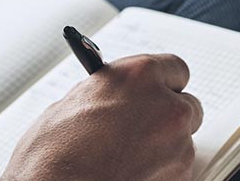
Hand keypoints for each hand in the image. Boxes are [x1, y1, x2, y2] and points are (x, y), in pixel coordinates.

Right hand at [1, 54, 203, 180]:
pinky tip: (130, 174)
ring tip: (126, 160)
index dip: (165, 84)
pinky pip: (177, 171)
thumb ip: (109, 95)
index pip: (176, 69)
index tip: (158, 93)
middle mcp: (166, 106)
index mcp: (140, 76)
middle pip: (187, 107)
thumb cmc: (52, 153)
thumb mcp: (74, 103)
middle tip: (143, 131)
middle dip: (168, 118)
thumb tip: (119, 99)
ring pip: (182, 143)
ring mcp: (178, 146)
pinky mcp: (180, 178)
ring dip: (163, 149)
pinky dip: (160, 173)